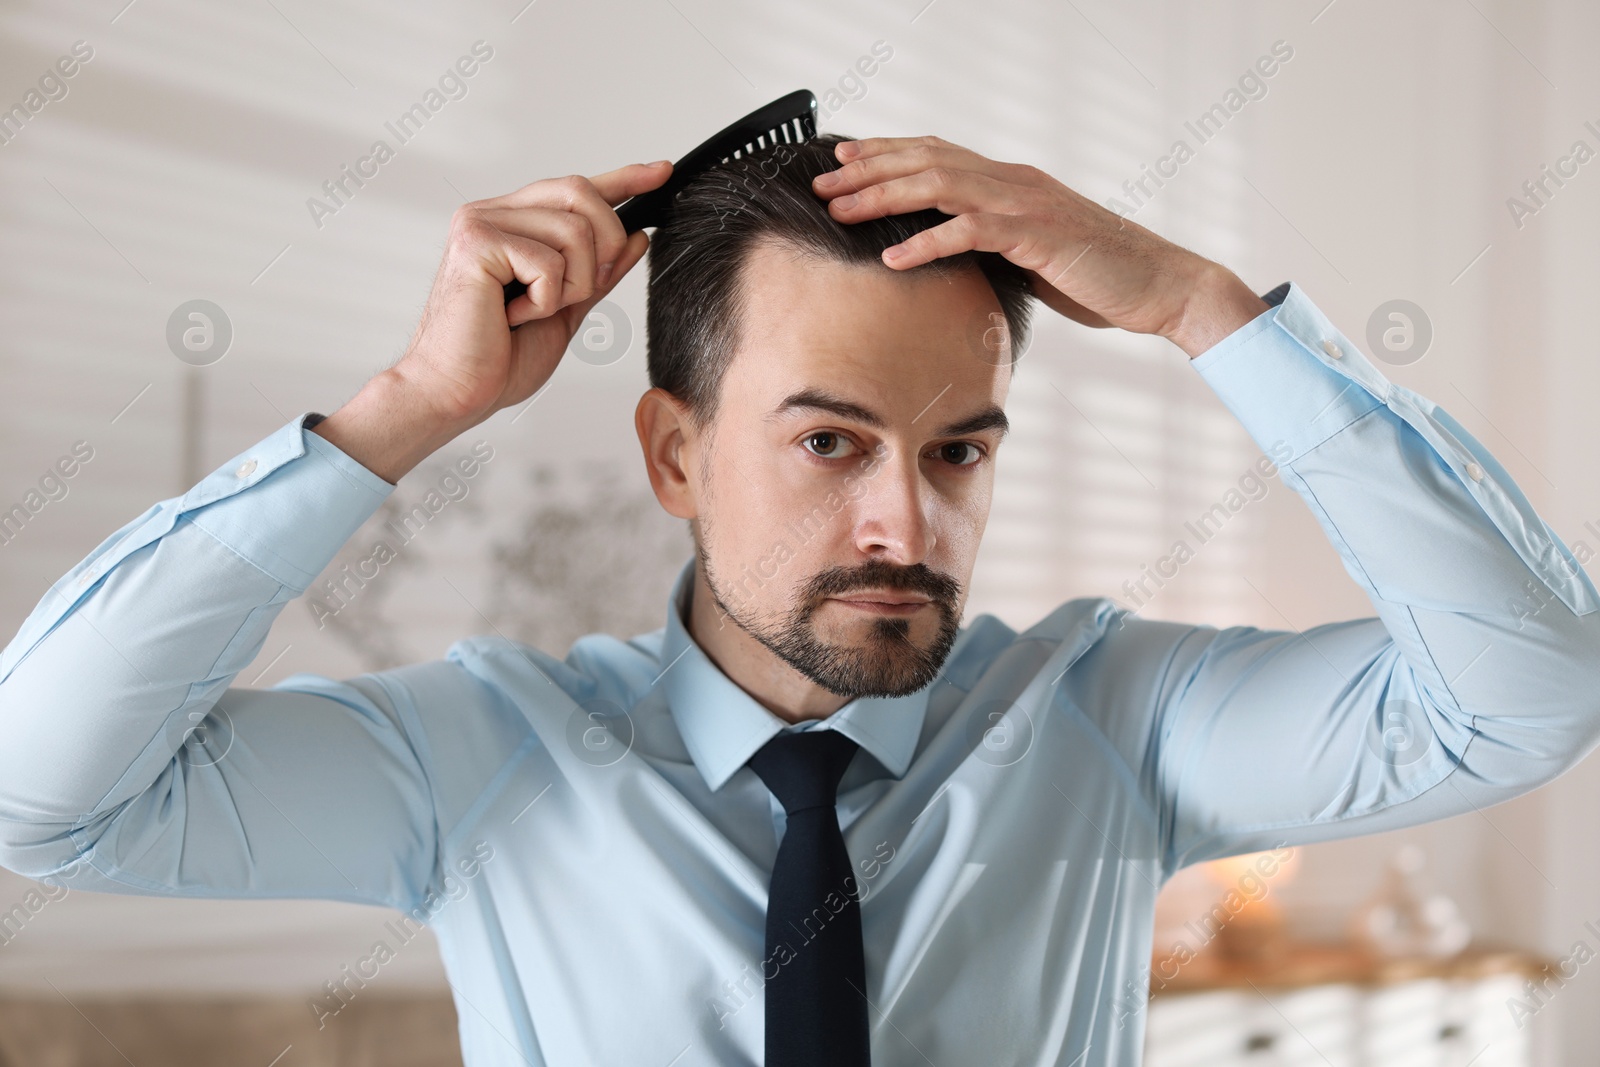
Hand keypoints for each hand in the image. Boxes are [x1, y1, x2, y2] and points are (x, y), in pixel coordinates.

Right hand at [393, 160, 671, 425]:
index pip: (574, 188)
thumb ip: (598, 272)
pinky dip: (545, 301)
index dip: (622, 178)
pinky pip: (548, 262)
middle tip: (578, 293)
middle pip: (581, 194)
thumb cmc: (497, 359)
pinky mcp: (475, 242)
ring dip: (571, 285)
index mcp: (511, 223)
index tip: (662, 172)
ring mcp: (480, 223)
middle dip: (603, 247)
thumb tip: (637, 235)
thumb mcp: (566, 309)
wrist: (455, 393)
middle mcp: (492, 213)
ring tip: (532, 312)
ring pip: (574, 232)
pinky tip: (513, 316)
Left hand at [810, 136, 1265, 356]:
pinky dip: (927, 240)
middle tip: (822, 181)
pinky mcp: (1038, 234)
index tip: (843, 159)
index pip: (937, 154)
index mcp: (1011, 182)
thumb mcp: (1034, 254)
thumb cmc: (1099, 275)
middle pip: (926, 161)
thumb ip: (995, 244)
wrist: (1160, 284)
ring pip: (940, 184)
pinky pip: (971, 230)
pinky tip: (894, 255)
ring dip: (884, 196)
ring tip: (842, 210)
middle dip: (868, 169)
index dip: (887, 152)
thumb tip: (954, 254)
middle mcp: (1013, 181)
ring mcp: (1026, 203)